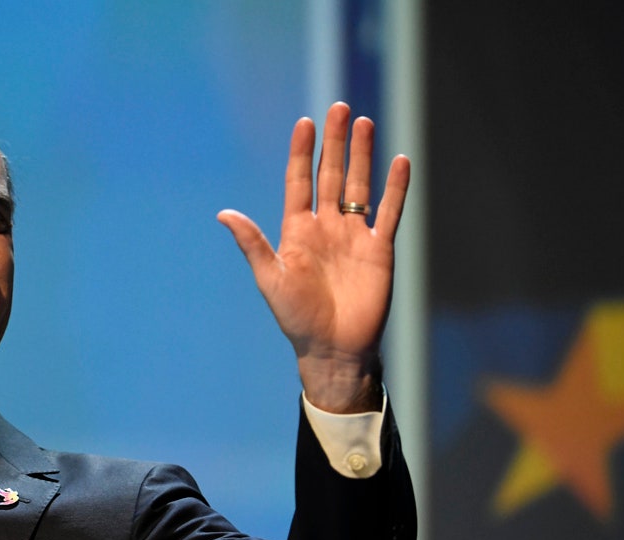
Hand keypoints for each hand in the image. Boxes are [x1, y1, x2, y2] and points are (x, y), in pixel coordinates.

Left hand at [218, 102, 409, 412]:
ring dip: (362, 156)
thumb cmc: (296, 317)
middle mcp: (326, 227)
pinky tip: (399, 161)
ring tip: (364, 122)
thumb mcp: (270, 278)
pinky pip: (389, 212)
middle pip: (330, 175)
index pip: (299, 182)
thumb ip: (252, 243)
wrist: (333, 348)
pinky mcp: (379, 250)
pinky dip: (396, 188)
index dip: (302, 152)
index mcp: (296, 231)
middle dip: (335, 143)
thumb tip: (223, 213)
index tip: (306, 122)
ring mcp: (354, 236)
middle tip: (340, 108)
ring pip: (359, 186)